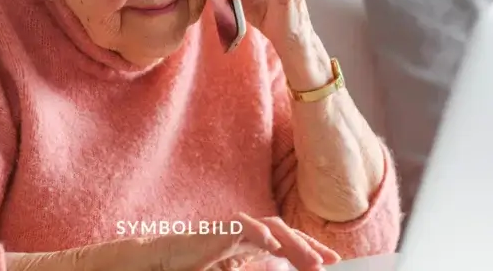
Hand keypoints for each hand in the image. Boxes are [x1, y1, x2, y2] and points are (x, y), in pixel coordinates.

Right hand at [151, 212, 340, 270]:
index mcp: (249, 245)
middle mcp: (245, 233)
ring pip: (271, 226)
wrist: (161, 262)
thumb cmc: (192, 269)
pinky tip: (273, 246)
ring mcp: (233, 229)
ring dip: (293, 243)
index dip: (309, 249)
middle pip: (285, 232)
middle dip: (309, 245)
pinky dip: (260, 234)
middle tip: (330, 261)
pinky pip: (244, 226)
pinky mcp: (218, 230)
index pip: (286, 242)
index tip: (332, 261)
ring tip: (311, 260)